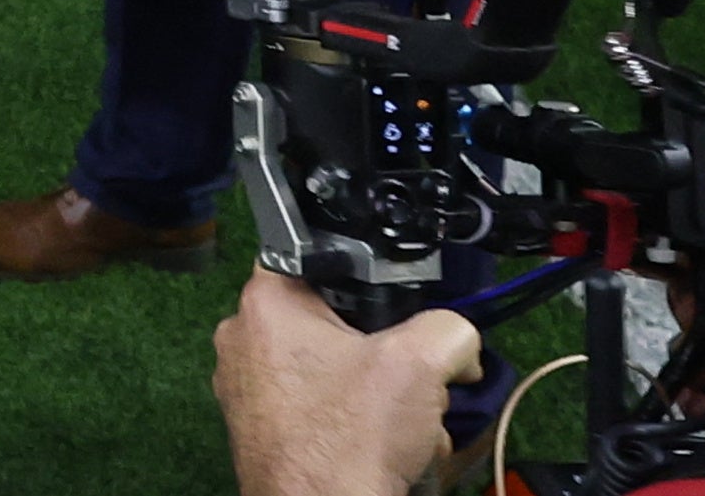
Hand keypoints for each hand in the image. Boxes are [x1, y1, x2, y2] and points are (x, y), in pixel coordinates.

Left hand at [208, 267, 484, 495]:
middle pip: (334, 319)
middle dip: (384, 348)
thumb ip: (450, 329)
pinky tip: (386, 449)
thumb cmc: (350, 443)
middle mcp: (244, 342)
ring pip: (334, 369)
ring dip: (378, 392)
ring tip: (403, 423)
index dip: (363, 271)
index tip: (393, 298)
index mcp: (265, 305)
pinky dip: (357, 424)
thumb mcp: (421, 363)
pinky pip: (321, 408)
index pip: (314, 255)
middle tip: (408, 376)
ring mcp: (250, 391)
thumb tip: (459, 341)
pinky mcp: (266, 433)